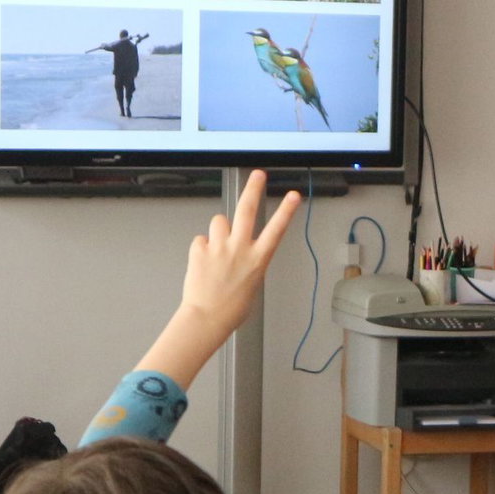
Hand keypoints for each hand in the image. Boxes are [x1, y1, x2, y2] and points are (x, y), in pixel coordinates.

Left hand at [135, 170, 301, 388]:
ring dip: (218, 230)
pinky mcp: (200, 250)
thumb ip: (247, 260)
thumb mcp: (251, 282)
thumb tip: (236, 248)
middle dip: (254, 189)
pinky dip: (202, 248)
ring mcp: (219, 247)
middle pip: (247, 210)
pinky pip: (201, 240)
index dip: (287, 210)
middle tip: (258, 175)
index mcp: (258, 259)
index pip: (276, 229)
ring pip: (218, 221)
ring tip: (217, 248)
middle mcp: (240, 248)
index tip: (294, 195)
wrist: (206, 318)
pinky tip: (203, 263)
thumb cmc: (232, 307)